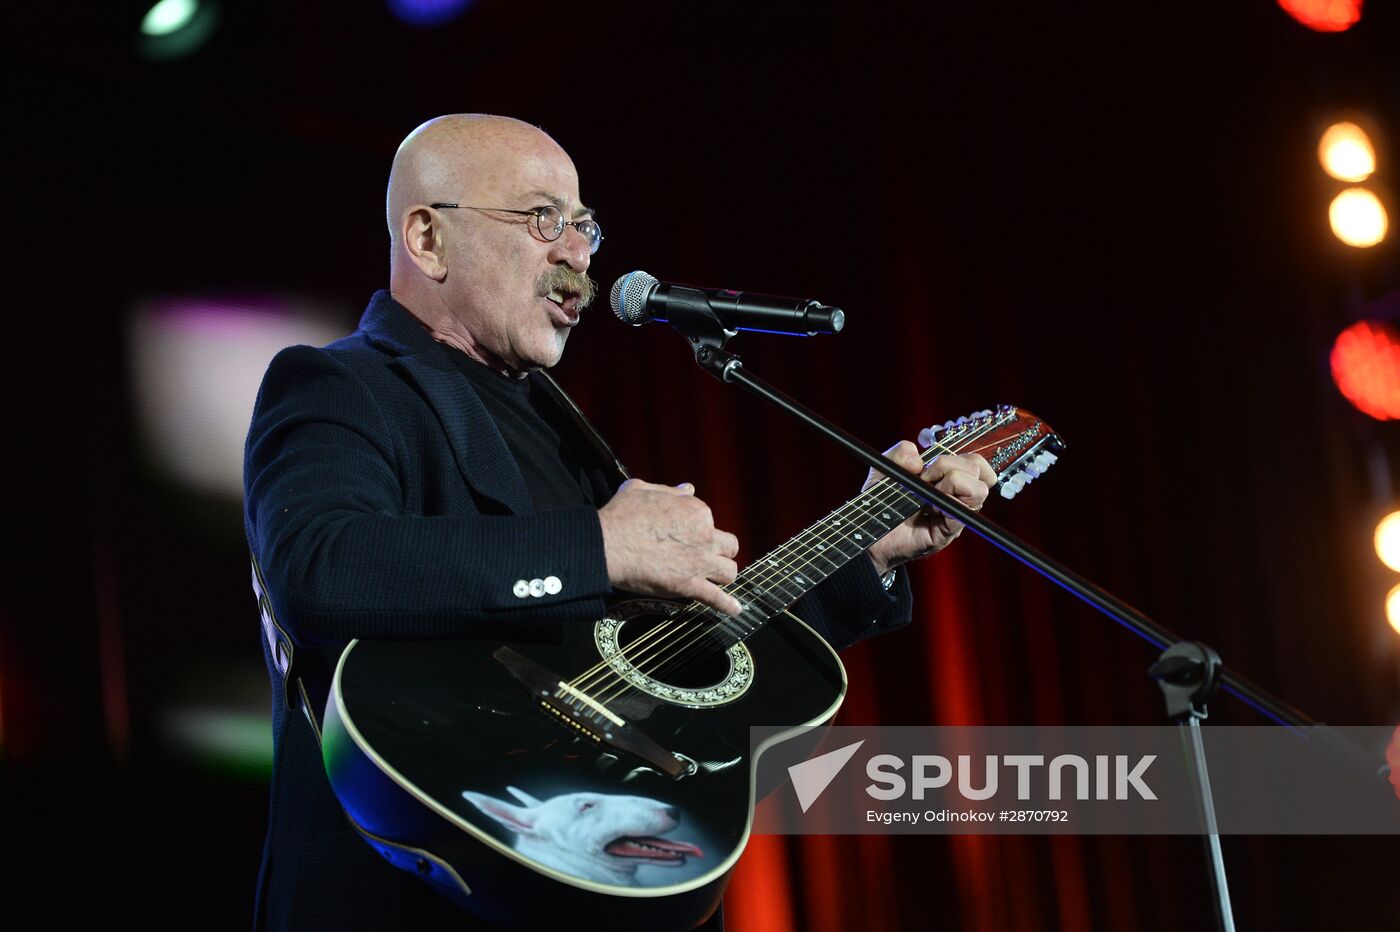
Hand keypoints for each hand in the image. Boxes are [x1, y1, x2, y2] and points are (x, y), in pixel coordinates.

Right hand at [598, 479, 742, 615]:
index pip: (708, 521)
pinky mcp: (690, 585)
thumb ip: (669, 490)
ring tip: (715, 579)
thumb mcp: (642, 489)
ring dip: (722, 575)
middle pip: (728, 546)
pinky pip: (717, 598)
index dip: (697, 530)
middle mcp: (704, 535)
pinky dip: (727, 605)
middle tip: (705, 556)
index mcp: (695, 511)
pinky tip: (735, 610)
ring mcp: (699, 562)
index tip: (685, 536)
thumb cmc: (621, 515)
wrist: (608, 544)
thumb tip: (687, 489)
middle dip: (719, 551)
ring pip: (729, 571)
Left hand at [865, 441, 996, 574]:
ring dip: (952, 482)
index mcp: (947, 476)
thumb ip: (900, 452)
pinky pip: (964, 512)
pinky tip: (928, 506)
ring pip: (979, 490)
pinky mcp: (950, 530)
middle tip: (923, 479)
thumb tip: (918, 461)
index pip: (974, 461)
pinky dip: (948, 502)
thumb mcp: (886, 466)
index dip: (955, 457)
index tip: (927, 466)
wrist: (870, 529)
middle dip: (948, 465)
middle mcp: (956, 494)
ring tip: (928, 494)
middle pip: (977, 469)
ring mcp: (956, 512)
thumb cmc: (881, 500)